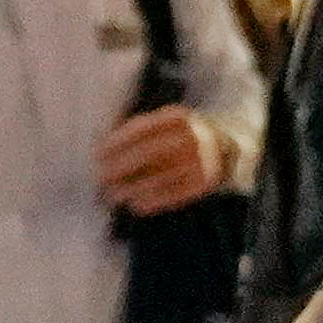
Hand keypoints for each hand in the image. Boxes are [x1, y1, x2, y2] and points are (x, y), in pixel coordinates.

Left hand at [95, 105, 233, 217]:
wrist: (224, 150)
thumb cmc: (182, 137)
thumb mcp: (166, 123)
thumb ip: (139, 130)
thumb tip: (102, 145)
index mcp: (176, 117)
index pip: (142, 128)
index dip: (117, 142)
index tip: (98, 154)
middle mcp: (190, 137)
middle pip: (148, 152)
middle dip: (121, 166)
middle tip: (101, 177)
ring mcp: (199, 161)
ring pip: (159, 176)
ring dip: (133, 188)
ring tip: (114, 195)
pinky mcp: (203, 182)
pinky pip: (173, 194)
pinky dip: (152, 201)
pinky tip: (136, 205)